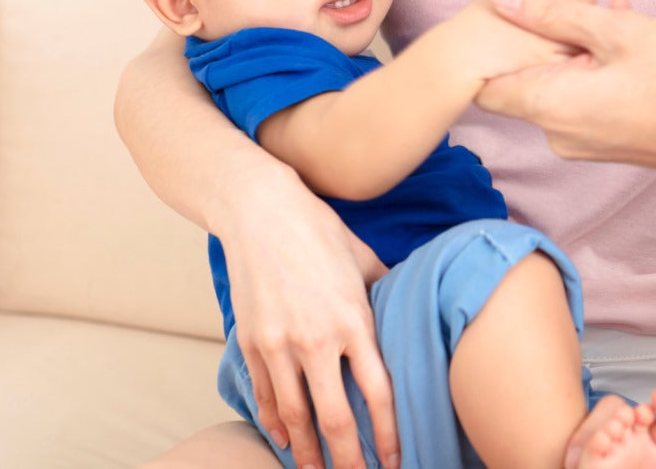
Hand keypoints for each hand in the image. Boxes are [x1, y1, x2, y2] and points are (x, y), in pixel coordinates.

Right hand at [220, 174, 399, 468]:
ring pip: (296, 417)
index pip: (377, 392)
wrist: (259, 211)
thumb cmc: (318, 231)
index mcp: (354, 320)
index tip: (394, 460)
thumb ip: (384, 292)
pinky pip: (266, 395)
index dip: (387, 434)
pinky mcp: (250, 341)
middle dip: (348, 459)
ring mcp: (279, 344)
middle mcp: (317, 339)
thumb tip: (405, 309)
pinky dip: (276, 423)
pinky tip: (286, 441)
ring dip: (308, 453)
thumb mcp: (364, 258)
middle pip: (336, 418)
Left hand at [475, 0, 655, 172]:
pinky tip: (621, 22)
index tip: (519, 6)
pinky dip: (594, 59)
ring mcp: (583, 140)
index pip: (486, 84)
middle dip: (545, 24)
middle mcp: (557, 132)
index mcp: (549, 106)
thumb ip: (553, 13)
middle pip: (529, 73)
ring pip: (562, 78)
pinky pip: (585, 93)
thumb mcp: (615, 31)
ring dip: (576, 35)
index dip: (496, 42)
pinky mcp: (608, 139)